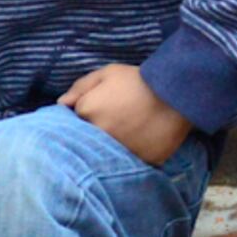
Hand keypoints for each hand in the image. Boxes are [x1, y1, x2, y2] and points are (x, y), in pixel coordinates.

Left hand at [58, 62, 191, 164]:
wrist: (175, 93)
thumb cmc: (138, 80)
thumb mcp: (107, 73)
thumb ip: (80, 87)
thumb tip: (61, 104)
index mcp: (87, 111)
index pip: (74, 121)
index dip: (85, 116)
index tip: (98, 112)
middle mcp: (99, 134)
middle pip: (88, 140)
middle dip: (96, 133)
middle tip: (114, 123)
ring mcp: (118, 150)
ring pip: (106, 155)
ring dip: (111, 147)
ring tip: (127, 133)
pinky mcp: (137, 161)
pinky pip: (127, 163)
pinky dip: (129, 155)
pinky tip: (138, 143)